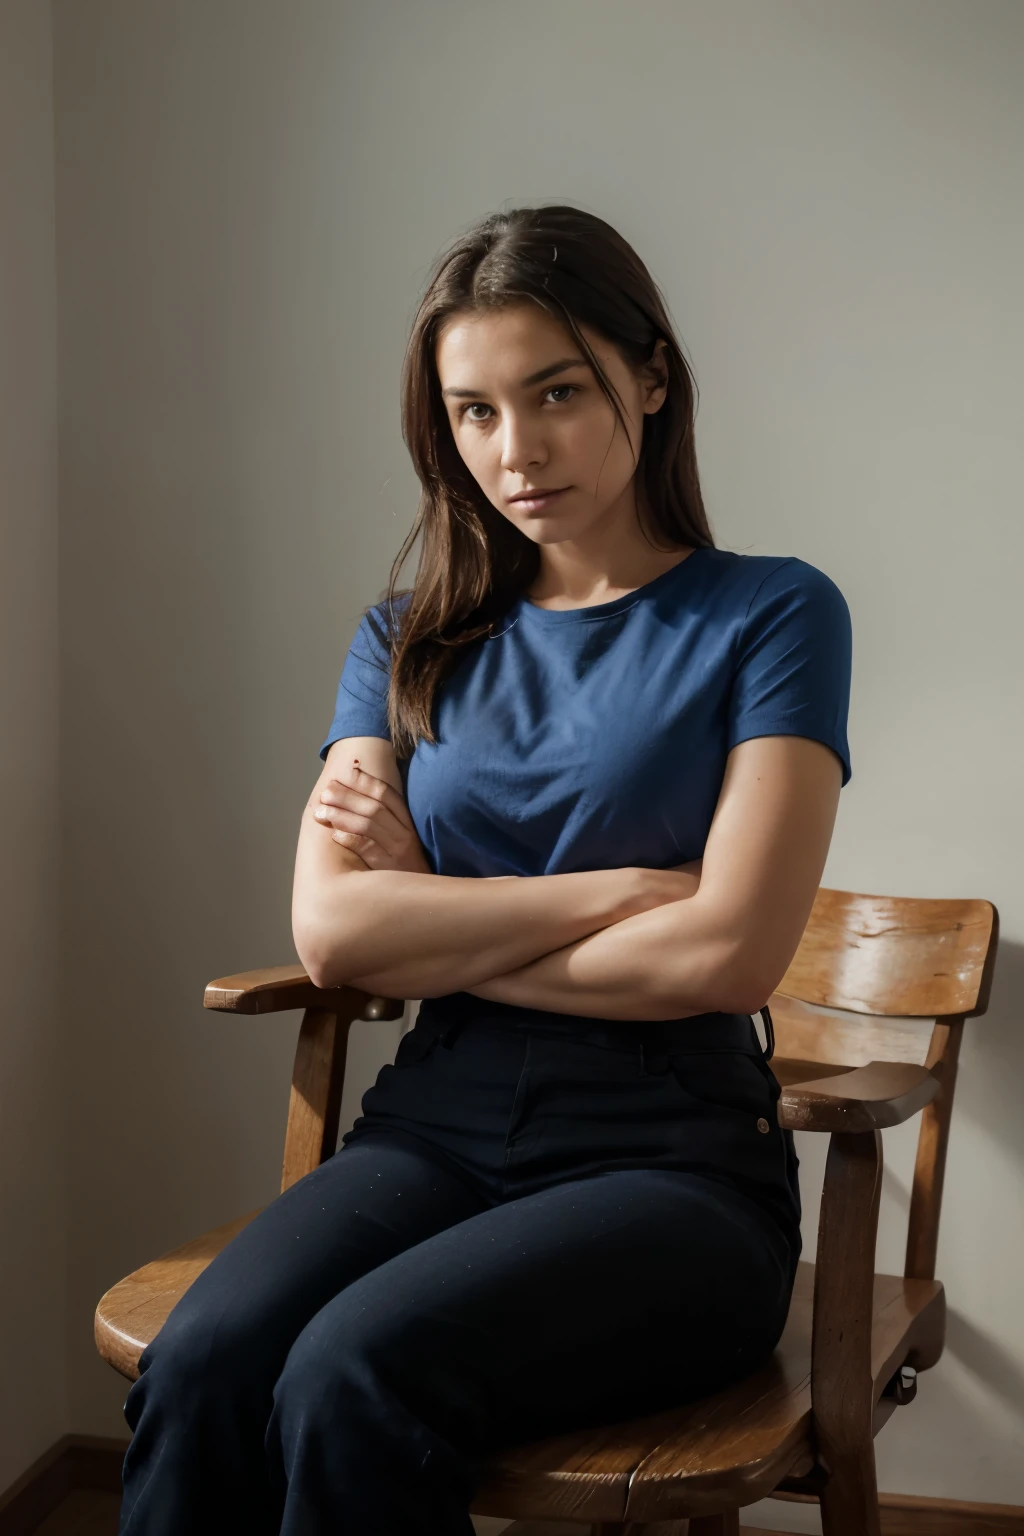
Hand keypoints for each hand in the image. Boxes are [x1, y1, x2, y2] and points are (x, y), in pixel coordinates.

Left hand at [313, 760, 432, 873]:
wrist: (423, 898)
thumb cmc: (405, 868)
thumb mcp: (402, 841)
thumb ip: (384, 822)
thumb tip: (354, 800)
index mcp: (407, 823)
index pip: (387, 795)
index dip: (366, 782)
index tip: (346, 772)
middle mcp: (405, 834)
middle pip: (374, 807)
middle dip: (347, 796)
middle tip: (325, 792)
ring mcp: (398, 852)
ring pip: (368, 825)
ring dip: (342, 815)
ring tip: (321, 812)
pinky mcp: (390, 869)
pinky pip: (368, 849)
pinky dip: (351, 840)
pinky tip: (335, 835)